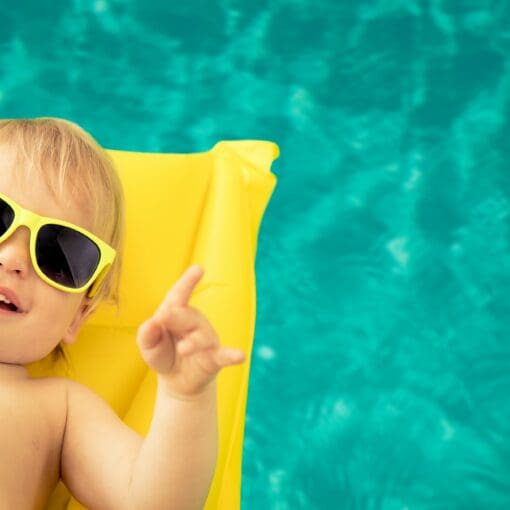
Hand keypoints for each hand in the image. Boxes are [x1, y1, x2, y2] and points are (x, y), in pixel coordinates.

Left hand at [136, 264, 245, 398]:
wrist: (177, 381)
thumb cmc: (163, 354)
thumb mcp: (149, 346)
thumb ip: (147, 335)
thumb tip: (151, 323)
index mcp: (176, 313)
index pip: (180, 295)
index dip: (188, 281)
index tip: (198, 269)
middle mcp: (194, 322)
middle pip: (186, 316)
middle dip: (175, 316)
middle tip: (162, 317)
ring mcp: (207, 339)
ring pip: (201, 337)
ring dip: (192, 342)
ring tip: (183, 349)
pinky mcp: (215, 358)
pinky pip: (224, 355)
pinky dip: (232, 355)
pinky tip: (241, 356)